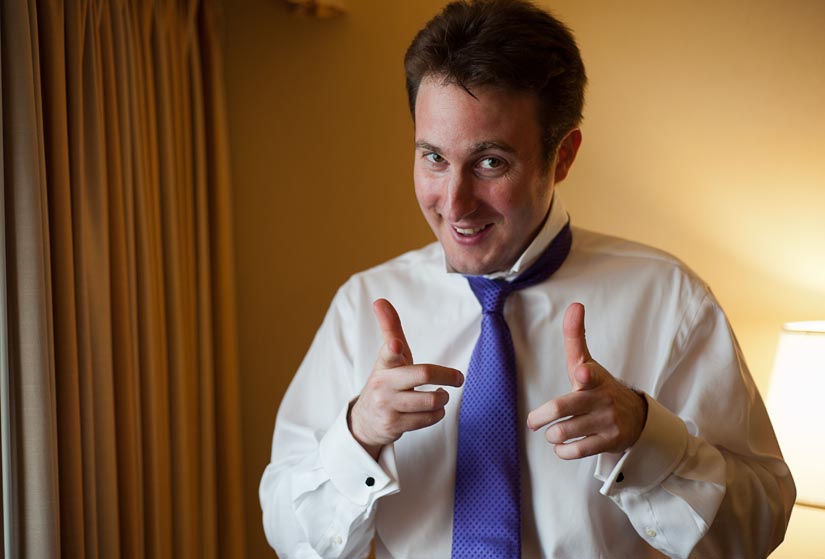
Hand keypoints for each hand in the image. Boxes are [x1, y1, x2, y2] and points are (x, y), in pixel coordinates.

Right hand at [349, 299, 463, 458]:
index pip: (387, 353)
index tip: (396, 345)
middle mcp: (383, 384)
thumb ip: (390, 328)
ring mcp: (388, 406)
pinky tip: (433, 410)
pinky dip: (437, 414)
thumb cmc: (386, 381)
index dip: (393, 349)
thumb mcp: (388, 356)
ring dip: (443, 399)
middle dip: (447, 376)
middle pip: (423, 374)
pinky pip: (427, 419)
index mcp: (384, 364)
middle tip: (458, 378)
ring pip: (430, 401)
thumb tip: (380, 300)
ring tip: (441, 396)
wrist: (365, 420)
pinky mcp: (394, 426)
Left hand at [526, 303, 647, 459]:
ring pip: (565, 432)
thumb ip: (576, 337)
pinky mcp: (609, 442)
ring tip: (553, 432)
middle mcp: (601, 399)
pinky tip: (563, 445)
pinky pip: (576, 451)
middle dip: (541, 417)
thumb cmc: (599, 388)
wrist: (637, 417)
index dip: (585, 373)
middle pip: (563, 408)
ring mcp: (606, 422)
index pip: (590, 373)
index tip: (581, 373)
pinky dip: (563, 450)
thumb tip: (575, 305)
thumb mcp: (588, 363)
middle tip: (533, 422)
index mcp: (594, 378)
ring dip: (552, 435)